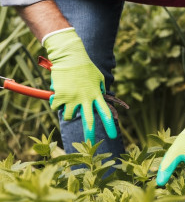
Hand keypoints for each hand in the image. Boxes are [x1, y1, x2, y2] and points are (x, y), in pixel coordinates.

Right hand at [43, 28, 116, 143]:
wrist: (70, 57)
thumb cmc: (85, 66)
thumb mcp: (98, 77)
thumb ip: (100, 88)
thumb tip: (101, 95)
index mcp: (96, 95)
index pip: (105, 113)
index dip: (109, 125)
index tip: (112, 135)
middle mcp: (86, 99)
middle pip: (89, 121)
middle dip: (89, 134)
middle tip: (90, 144)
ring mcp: (73, 98)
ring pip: (70, 116)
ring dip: (68, 112)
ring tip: (68, 101)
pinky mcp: (61, 96)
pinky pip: (57, 107)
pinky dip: (56, 103)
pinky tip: (58, 93)